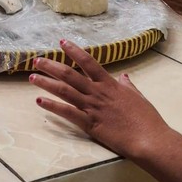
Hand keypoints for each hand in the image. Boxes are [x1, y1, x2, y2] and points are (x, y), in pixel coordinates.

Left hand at [30, 40, 171, 160]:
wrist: (150, 139)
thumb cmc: (147, 119)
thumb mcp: (138, 97)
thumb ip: (127, 85)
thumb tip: (123, 76)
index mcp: (109, 84)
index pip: (88, 62)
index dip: (74, 51)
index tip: (62, 43)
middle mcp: (98, 93)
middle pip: (70, 74)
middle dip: (52, 65)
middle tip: (37, 60)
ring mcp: (92, 107)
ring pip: (64, 91)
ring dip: (46, 83)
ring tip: (31, 77)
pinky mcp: (89, 124)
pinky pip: (67, 112)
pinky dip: (52, 106)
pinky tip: (39, 101)